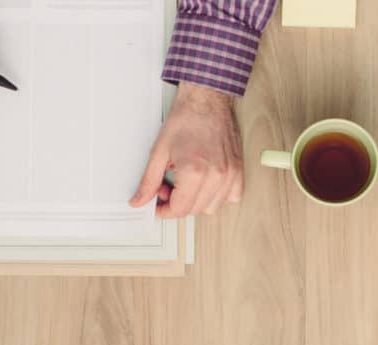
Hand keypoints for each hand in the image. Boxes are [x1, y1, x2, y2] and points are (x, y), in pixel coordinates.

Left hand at [130, 83, 243, 217]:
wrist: (205, 100)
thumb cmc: (185, 119)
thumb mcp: (159, 151)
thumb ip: (148, 181)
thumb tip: (140, 200)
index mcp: (194, 172)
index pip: (179, 210)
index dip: (164, 211)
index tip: (158, 205)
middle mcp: (215, 175)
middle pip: (195, 210)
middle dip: (178, 204)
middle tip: (169, 186)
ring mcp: (230, 174)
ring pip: (212, 207)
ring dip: (197, 201)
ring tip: (187, 183)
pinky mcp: (238, 170)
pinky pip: (231, 197)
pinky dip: (218, 195)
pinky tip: (206, 183)